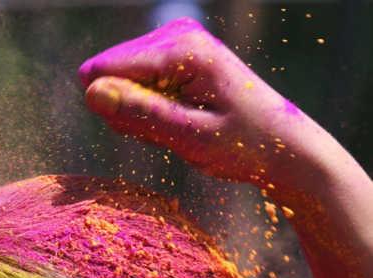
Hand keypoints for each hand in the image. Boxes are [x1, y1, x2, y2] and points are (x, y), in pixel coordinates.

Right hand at [79, 17, 331, 191]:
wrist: (284, 146)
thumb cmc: (245, 145)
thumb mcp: (191, 138)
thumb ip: (141, 114)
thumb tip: (90, 92)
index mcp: (183, 50)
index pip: (108, 70)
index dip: (118, 113)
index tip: (154, 134)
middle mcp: (177, 34)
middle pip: (112, 75)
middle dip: (130, 113)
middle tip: (174, 134)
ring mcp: (177, 42)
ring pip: (123, 83)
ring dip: (142, 116)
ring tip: (182, 129)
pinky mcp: (177, 56)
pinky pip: (139, 86)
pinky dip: (153, 112)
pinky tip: (182, 122)